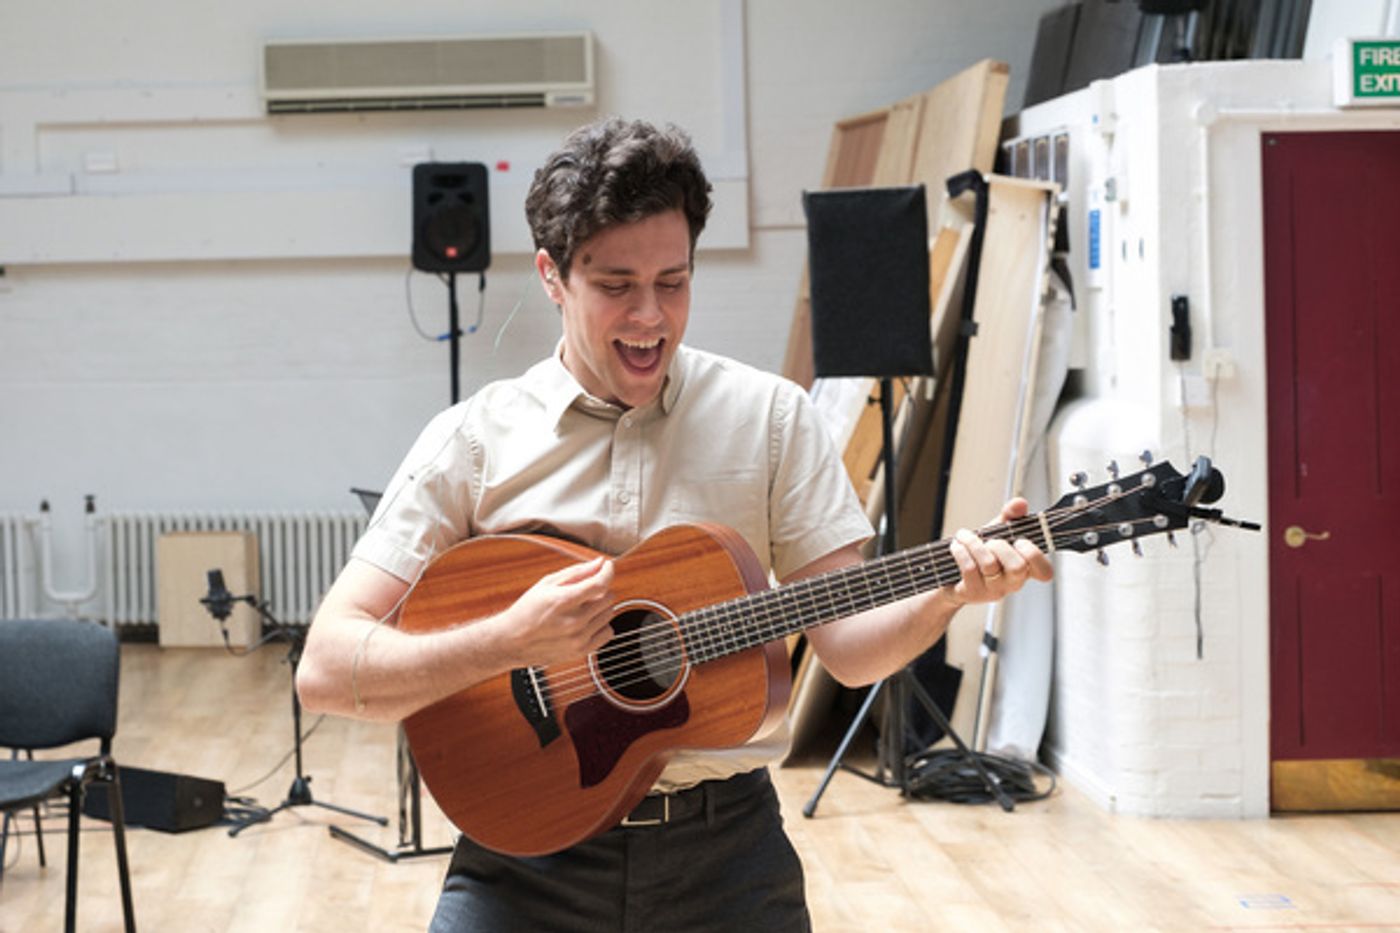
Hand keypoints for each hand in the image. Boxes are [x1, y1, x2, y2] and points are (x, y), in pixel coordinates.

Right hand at [491, 557, 616, 666]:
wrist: (512, 641)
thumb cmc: (526, 611)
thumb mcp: (546, 584)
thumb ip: (576, 572)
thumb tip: (599, 563)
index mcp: (563, 601)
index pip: (599, 584)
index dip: (607, 571)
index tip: (607, 567)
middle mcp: (573, 621)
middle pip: (608, 597)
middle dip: (599, 589)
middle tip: (585, 591)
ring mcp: (579, 638)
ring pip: (609, 614)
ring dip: (600, 607)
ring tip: (580, 608)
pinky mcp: (581, 651)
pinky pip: (608, 632)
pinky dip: (601, 625)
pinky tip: (586, 622)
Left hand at [942, 498, 1052, 606]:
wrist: (951, 573)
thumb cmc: (981, 552)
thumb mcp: (998, 531)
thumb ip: (1011, 516)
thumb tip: (1020, 503)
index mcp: (1025, 568)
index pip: (1045, 572)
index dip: (1034, 555)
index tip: (1020, 541)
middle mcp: (1012, 583)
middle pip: (1017, 567)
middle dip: (1000, 546)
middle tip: (990, 541)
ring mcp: (993, 590)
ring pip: (989, 564)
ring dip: (974, 543)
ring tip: (965, 536)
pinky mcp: (974, 593)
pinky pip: (969, 568)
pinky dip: (961, 551)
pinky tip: (957, 546)